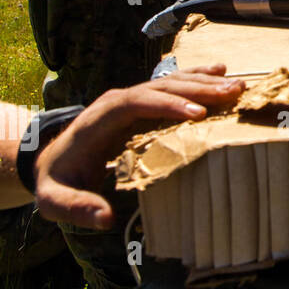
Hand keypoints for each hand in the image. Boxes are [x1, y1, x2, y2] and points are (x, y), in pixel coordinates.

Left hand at [34, 66, 244, 229]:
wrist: (51, 161)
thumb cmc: (56, 180)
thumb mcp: (54, 199)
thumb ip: (76, 207)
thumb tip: (105, 218)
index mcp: (98, 120)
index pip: (133, 103)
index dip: (166, 105)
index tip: (197, 114)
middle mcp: (116, 102)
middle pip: (159, 87)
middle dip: (197, 89)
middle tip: (232, 93)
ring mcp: (130, 98)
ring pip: (169, 82)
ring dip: (204, 82)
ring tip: (237, 85)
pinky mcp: (141, 102)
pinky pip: (171, 85)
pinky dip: (197, 77)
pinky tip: (220, 71)